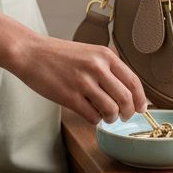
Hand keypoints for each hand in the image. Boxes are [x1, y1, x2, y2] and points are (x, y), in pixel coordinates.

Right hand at [9, 31, 149, 126]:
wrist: (30, 53)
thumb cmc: (58, 54)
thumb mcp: (89, 52)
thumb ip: (107, 67)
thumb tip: (126, 90)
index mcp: (105, 55)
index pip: (133, 81)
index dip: (140, 99)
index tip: (141, 108)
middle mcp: (97, 67)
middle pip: (125, 98)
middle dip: (128, 112)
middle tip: (125, 116)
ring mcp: (83, 82)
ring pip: (111, 110)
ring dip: (111, 118)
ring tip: (107, 117)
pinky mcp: (69, 97)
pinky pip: (92, 116)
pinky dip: (95, 120)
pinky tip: (91, 115)